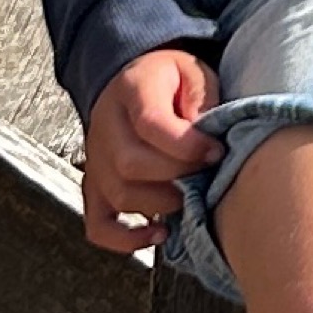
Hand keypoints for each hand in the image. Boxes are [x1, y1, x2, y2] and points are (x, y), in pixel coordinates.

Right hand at [82, 42, 212, 256]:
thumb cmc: (170, 81)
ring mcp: (96, 161)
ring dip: (163, 204)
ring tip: (192, 196)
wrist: (133, 83)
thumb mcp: (193, 72)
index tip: (216, 151)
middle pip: (130, 164)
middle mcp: (105, 126)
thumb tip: (206, 140)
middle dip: (178, 176)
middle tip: (207, 174)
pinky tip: (159, 233)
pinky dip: (126, 239)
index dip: (187, 145)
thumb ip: (202, 100)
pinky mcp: (95, 188)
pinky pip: (98, 225)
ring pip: (119, 195)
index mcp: (131, 89)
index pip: (150, 123)